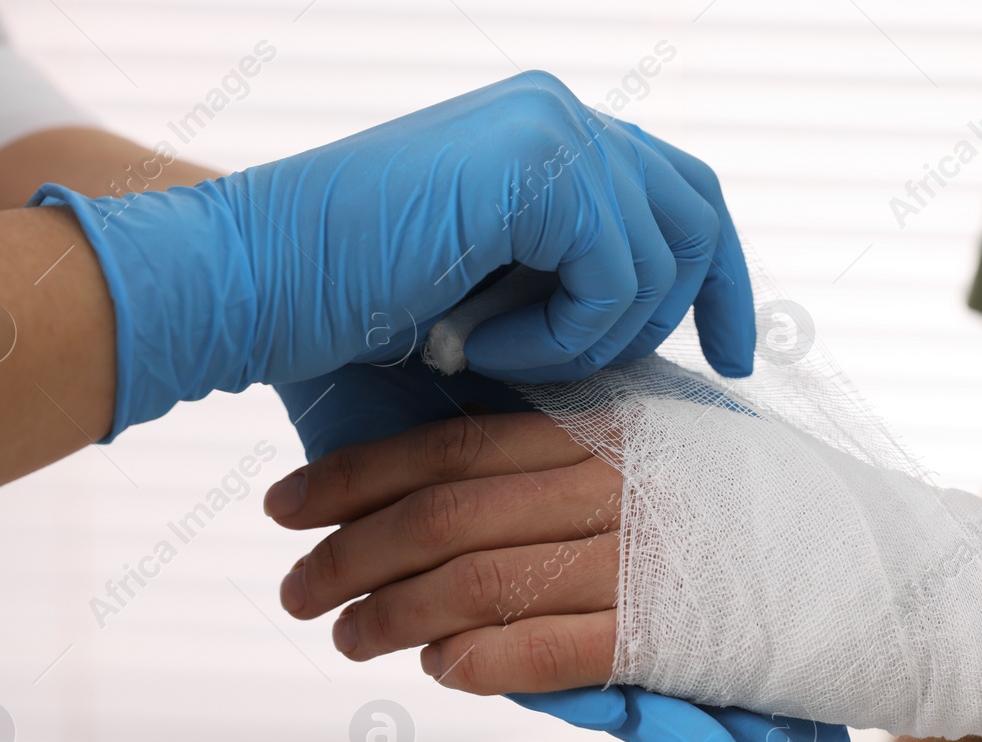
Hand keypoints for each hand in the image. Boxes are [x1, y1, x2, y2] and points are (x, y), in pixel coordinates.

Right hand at [31, 71, 753, 439]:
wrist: (247, 288)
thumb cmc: (344, 322)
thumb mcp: (488, 317)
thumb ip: (572, 315)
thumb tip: (671, 383)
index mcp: (546, 140)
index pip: (678, 192)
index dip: (720, 276)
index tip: (734, 356)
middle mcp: (559, 118)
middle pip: (695, 210)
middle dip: (693, 308)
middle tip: (650, 380)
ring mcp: (550, 131)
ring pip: (659, 256)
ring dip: (590, 338)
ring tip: (497, 358)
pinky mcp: (537, 167)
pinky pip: (612, 277)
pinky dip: (558, 338)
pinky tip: (475, 345)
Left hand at [264, 393, 847, 741]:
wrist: (905, 573)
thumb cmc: (787, 508)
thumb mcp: (687, 438)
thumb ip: (602, 440)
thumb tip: (509, 444)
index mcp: (612, 422)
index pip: (454, 443)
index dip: (359, 472)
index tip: (289, 499)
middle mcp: (616, 479)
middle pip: (443, 513)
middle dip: (348, 552)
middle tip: (290, 589)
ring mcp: (642, 554)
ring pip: (477, 581)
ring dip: (392, 615)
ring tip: (344, 639)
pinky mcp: (670, 633)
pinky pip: (549, 649)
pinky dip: (484, 659)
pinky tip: (441, 669)